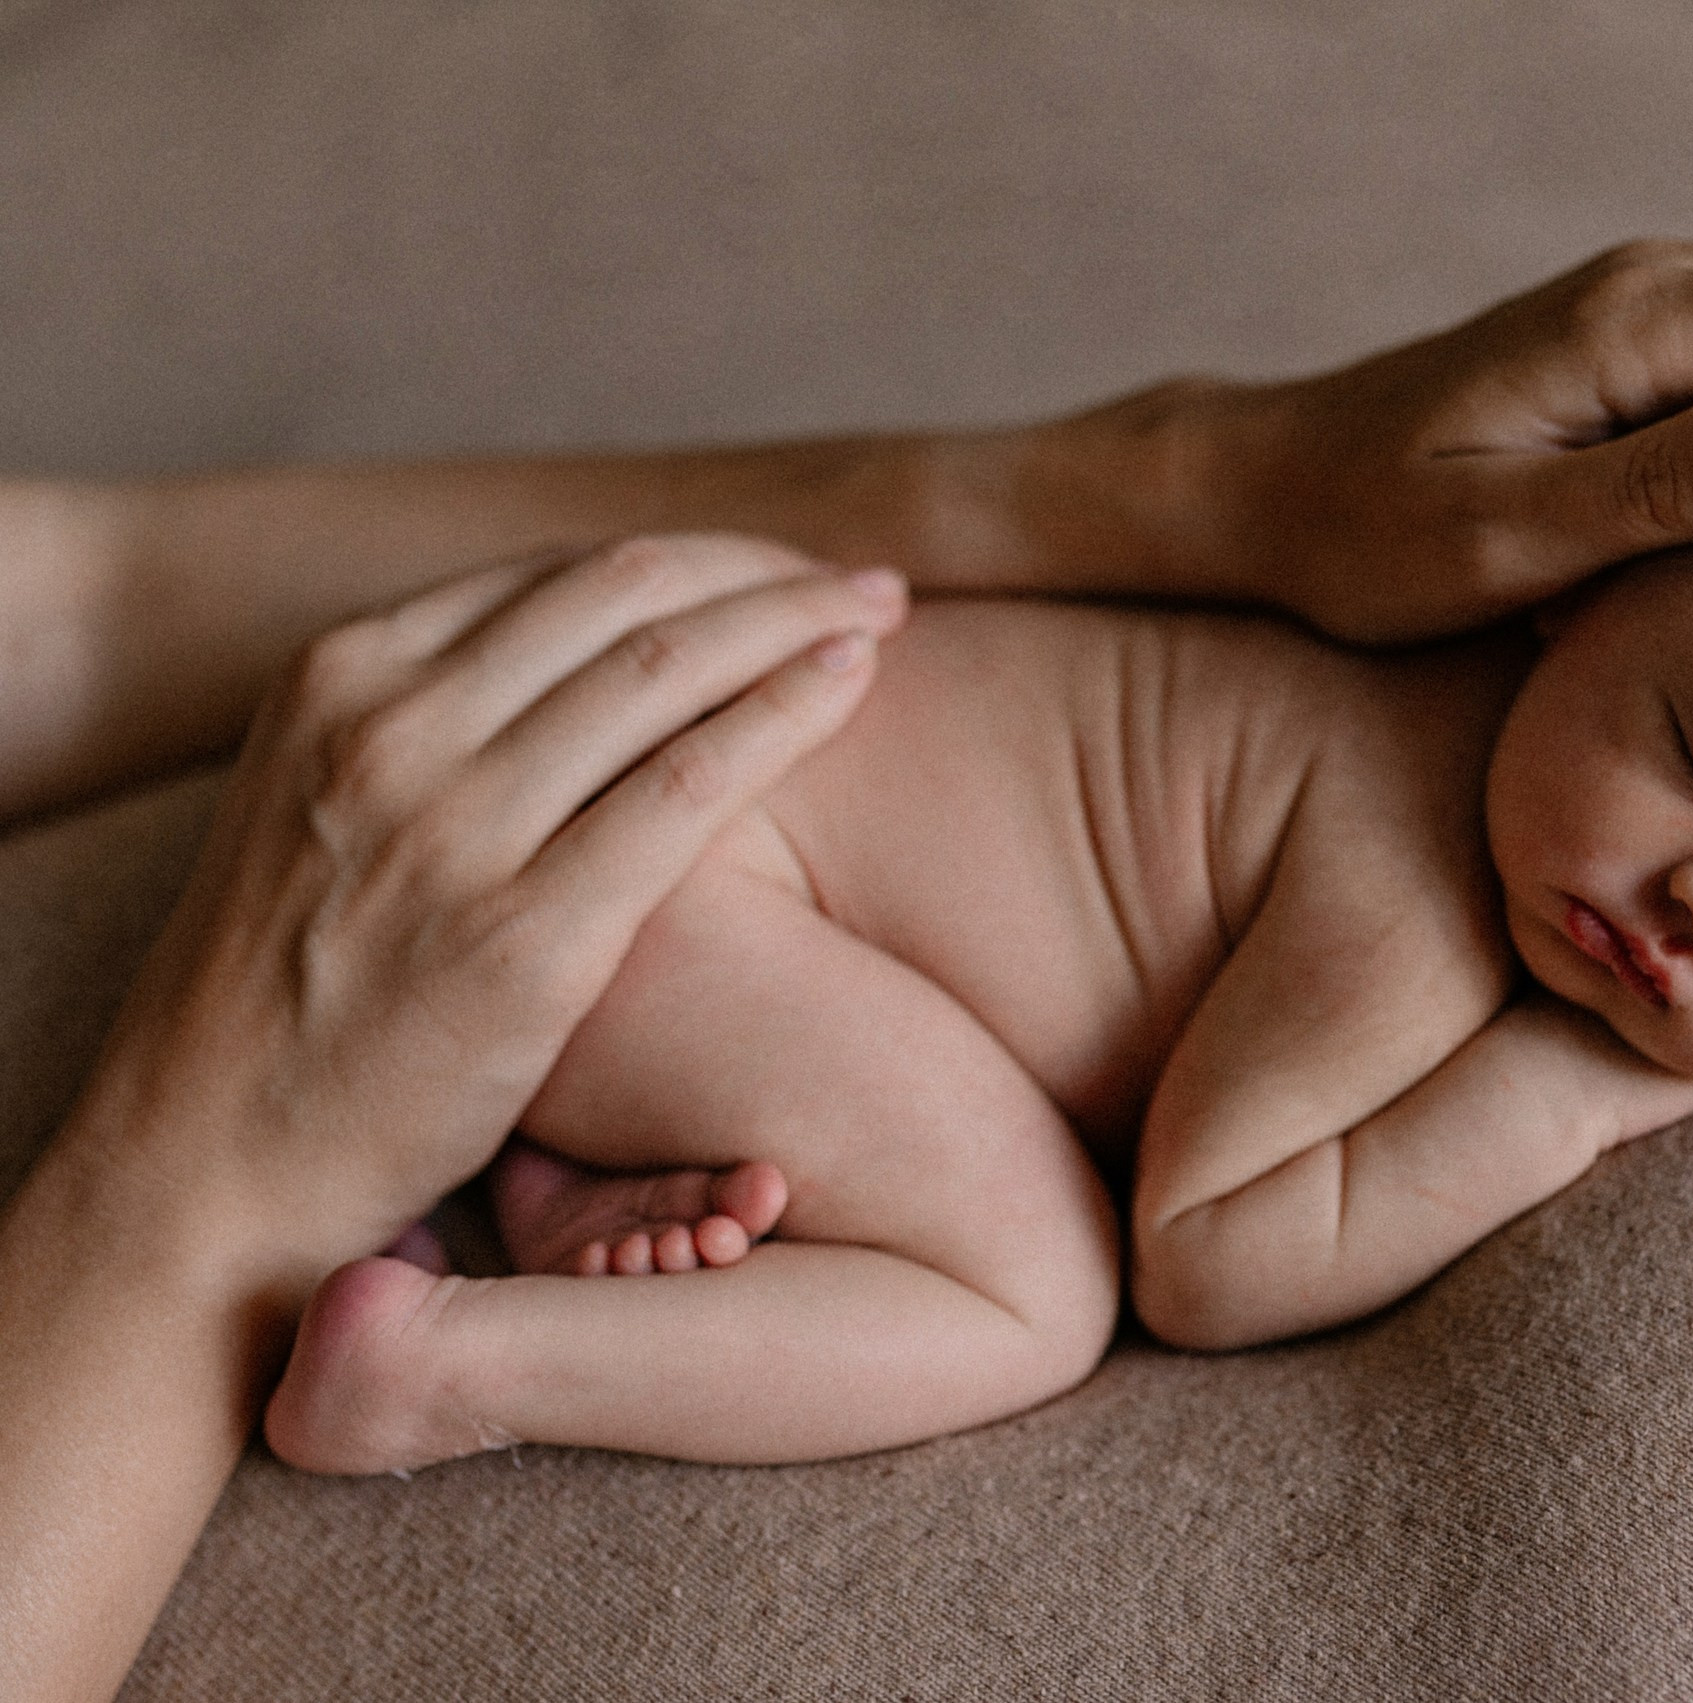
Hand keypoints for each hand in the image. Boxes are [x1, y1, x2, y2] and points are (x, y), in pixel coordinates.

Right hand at [68, 533, 906, 1279]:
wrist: (209, 1166)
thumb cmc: (286, 997)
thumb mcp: (316, 807)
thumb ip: (422, 724)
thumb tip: (560, 665)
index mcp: (339, 678)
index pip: (559, 577)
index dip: (693, 563)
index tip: (776, 571)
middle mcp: (390, 729)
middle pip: (626, 596)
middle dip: (763, 571)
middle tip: (863, 575)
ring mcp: (453, 829)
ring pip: (667, 669)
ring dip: (796, 619)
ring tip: (881, 610)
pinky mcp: (525, 935)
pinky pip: (690, 784)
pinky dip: (788, 712)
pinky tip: (855, 682)